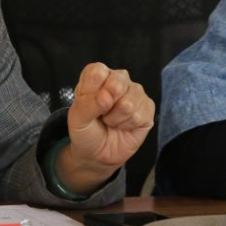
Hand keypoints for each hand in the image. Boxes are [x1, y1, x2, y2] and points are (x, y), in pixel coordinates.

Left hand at [59, 63, 154, 192]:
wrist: (97, 153)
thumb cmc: (85, 130)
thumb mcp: (77, 118)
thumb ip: (88, 104)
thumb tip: (107, 96)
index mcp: (98, 74)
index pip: (98, 71)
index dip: (93, 91)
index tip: (89, 104)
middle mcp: (119, 78)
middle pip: (117, 84)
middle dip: (106, 108)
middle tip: (101, 114)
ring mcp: (136, 92)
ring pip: (129, 103)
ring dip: (116, 120)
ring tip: (111, 121)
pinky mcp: (148, 107)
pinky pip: (140, 116)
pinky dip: (128, 126)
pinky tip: (123, 126)